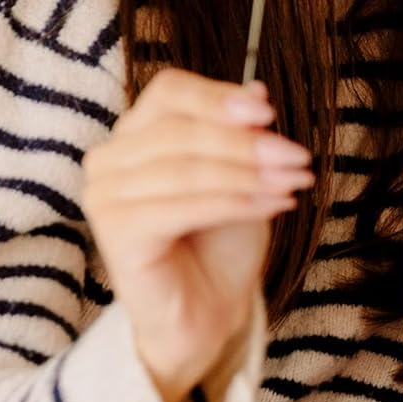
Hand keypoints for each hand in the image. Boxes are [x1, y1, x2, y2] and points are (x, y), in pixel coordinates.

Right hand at [82, 69, 312, 401]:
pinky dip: (233, 202)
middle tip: (297, 157)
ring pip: (184, 168)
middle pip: (180, 129)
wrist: (209, 311)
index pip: (170, 91)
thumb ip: (241, 133)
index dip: (219, 97)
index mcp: (136, 133)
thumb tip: (257, 90)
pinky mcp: (115, 233)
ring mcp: (105, 195)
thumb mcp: (242, 175)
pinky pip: (180, 206)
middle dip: (247, 143)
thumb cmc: (221, 240)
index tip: (270, 113)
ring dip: (247, 174)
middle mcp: (110, 159)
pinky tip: (273, 204)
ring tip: (292, 183)